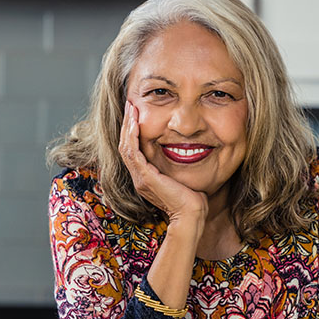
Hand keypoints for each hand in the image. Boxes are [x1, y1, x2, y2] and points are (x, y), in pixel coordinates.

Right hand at [118, 101, 207, 224]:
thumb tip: (188, 149)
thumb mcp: (182, 176)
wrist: (191, 214)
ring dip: (128, 126)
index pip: (133, 150)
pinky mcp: (146, 178)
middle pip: (125, 146)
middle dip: (127, 124)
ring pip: (126, 147)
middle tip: (130, 104)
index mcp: (146, 178)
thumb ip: (179, 164)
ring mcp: (140, 179)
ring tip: (131, 108)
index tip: (137, 113)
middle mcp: (139, 178)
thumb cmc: (192, 198)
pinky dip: (132, 136)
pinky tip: (135, 122)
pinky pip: (133, 153)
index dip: (132, 131)